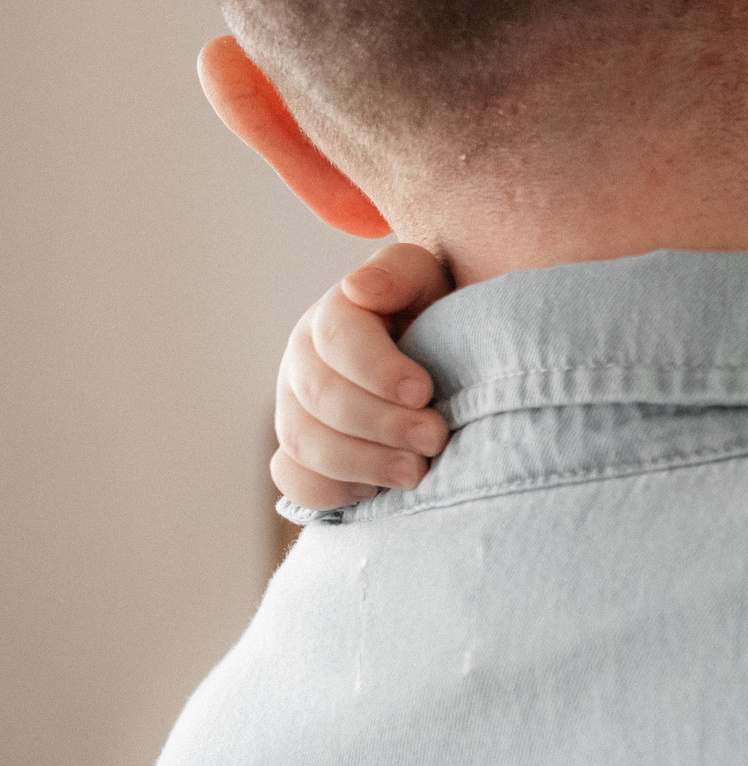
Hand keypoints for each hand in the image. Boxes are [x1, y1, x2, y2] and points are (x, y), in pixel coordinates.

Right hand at [272, 242, 453, 509]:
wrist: (437, 356)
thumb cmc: (436, 314)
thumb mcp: (427, 282)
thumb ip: (398, 274)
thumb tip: (359, 289)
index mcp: (336, 314)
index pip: (336, 337)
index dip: (377, 369)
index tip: (424, 391)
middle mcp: (305, 360)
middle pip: (320, 397)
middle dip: (381, 423)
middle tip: (435, 439)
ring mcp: (295, 407)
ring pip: (304, 442)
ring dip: (362, 463)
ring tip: (416, 473)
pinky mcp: (300, 449)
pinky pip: (292, 478)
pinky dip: (329, 490)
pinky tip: (374, 491)